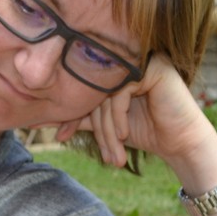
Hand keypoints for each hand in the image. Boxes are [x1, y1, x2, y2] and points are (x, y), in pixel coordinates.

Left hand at [53, 54, 216, 168]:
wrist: (180, 141)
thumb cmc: (142, 130)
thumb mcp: (102, 124)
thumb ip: (75, 118)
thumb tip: (36, 120)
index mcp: (109, 69)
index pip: (80, 90)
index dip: (69, 115)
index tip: (59, 137)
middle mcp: (123, 60)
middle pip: (91, 93)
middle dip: (94, 130)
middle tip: (102, 156)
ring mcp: (138, 60)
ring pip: (104, 96)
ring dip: (108, 131)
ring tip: (114, 156)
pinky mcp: (152, 67)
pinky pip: (120, 93)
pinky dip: (119, 118)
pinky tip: (125, 135)